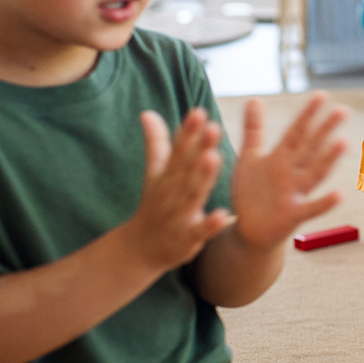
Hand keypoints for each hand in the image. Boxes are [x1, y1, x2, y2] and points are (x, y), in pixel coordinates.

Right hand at [126, 108, 233, 270]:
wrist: (138, 250)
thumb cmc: (153, 205)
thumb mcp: (153, 175)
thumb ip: (156, 144)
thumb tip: (147, 112)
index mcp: (166, 176)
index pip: (177, 150)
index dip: (187, 132)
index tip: (198, 112)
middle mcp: (171, 193)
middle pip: (186, 168)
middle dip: (199, 148)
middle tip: (213, 127)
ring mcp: (178, 215)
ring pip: (192, 195)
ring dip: (202, 178)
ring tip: (214, 158)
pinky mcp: (187, 238)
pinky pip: (200, 230)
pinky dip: (210, 224)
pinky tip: (224, 215)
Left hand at [230, 93, 347, 249]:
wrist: (248, 229)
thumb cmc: (252, 192)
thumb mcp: (250, 157)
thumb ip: (254, 129)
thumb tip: (254, 98)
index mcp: (281, 157)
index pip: (297, 132)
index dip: (307, 114)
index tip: (322, 95)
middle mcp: (292, 172)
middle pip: (311, 148)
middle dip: (325, 129)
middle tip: (343, 110)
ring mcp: (295, 193)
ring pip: (315, 173)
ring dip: (329, 159)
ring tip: (343, 143)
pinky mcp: (293, 215)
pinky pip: (311, 208)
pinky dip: (324, 202)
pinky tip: (339, 195)